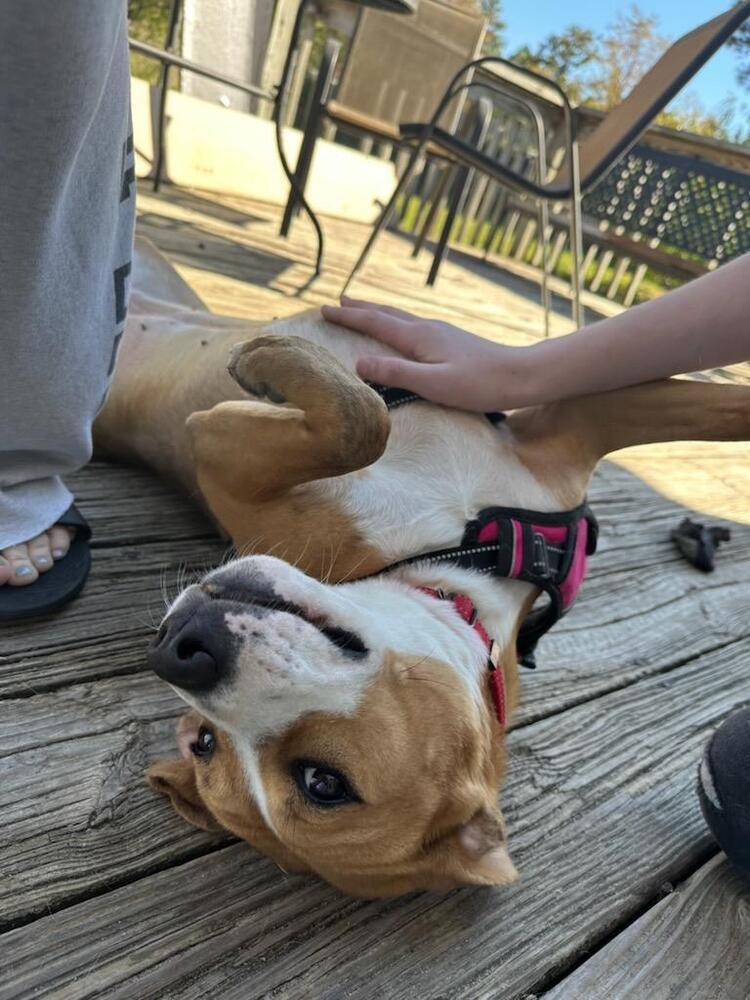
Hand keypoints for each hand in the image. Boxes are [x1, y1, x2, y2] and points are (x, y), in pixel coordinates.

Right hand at [320, 298, 538, 411]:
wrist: (519, 375)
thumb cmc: (478, 385)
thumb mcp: (433, 384)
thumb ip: (395, 373)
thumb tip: (358, 363)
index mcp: (418, 337)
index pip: (374, 323)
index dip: (347, 316)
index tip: (323, 309)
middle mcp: (427, 328)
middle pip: (386, 314)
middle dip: (359, 308)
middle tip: (336, 303)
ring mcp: (440, 332)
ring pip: (400, 317)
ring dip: (377, 312)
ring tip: (363, 309)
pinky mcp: (451, 340)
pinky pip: (413, 325)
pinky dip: (395, 322)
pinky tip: (403, 329)